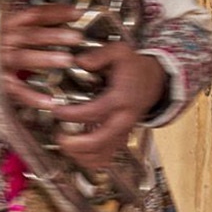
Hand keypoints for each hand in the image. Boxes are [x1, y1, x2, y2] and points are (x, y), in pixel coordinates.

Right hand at [0, 4, 85, 110]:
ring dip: (45, 58)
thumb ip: (35, 23)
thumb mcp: (10, 26)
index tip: (76, 13)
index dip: (54, 13)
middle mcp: (3, 40)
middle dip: (54, 35)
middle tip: (76, 37)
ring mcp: (0, 61)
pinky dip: (33, 96)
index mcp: (8, 24)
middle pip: (30, 35)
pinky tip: (50, 101)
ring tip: (67, 60)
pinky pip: (17, 90)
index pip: (32, 14)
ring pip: (23, 58)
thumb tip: (69, 16)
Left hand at [48, 42, 165, 169]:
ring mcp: (123, 132)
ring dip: (80, 154)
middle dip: (75, 143)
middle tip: (59, 135)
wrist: (154, 81)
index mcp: (121, 98)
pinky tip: (76, 152)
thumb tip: (79, 61)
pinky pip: (105, 158)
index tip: (57, 110)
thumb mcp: (120, 51)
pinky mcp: (120, 138)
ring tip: (65, 143)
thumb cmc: (134, 66)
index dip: (73, 114)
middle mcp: (123, 119)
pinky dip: (89, 160)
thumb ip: (100, 55)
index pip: (95, 112)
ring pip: (102, 155)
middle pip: (99, 141)